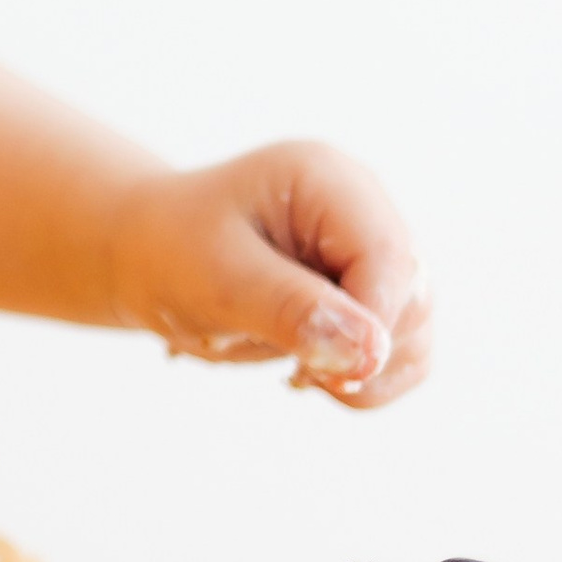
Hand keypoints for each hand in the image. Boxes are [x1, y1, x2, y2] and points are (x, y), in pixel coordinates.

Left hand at [103, 143, 431, 409]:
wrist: (145, 255)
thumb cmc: (170, 250)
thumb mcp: (216, 277)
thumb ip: (290, 309)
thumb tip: (370, 351)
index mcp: (327, 181)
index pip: (390, 258)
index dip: (373, 325)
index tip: (324, 375)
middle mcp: (363, 210)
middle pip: (415, 298)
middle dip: (363, 352)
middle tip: (294, 370)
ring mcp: (370, 254)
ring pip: (416, 335)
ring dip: (362, 372)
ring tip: (293, 366)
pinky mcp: (370, 296)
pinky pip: (400, 356)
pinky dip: (360, 379)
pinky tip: (307, 368)